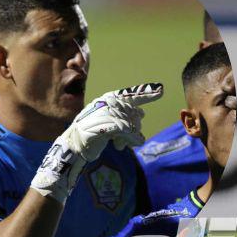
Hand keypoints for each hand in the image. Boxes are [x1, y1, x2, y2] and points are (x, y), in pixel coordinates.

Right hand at [30, 83, 162, 202]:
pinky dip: (128, 139)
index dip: (146, 93)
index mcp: (108, 99)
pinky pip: (124, 131)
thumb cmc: (95, 134)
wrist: (75, 146)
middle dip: (135, 127)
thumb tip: (143, 114)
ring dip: (131, 137)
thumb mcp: (112, 123)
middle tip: (128, 137)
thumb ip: (126, 116)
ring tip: (122, 143)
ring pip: (131, 123)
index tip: (161, 90)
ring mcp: (102, 114)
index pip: (130, 94)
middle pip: (134, 114)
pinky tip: (121, 145)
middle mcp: (105, 103)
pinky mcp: (101, 126)